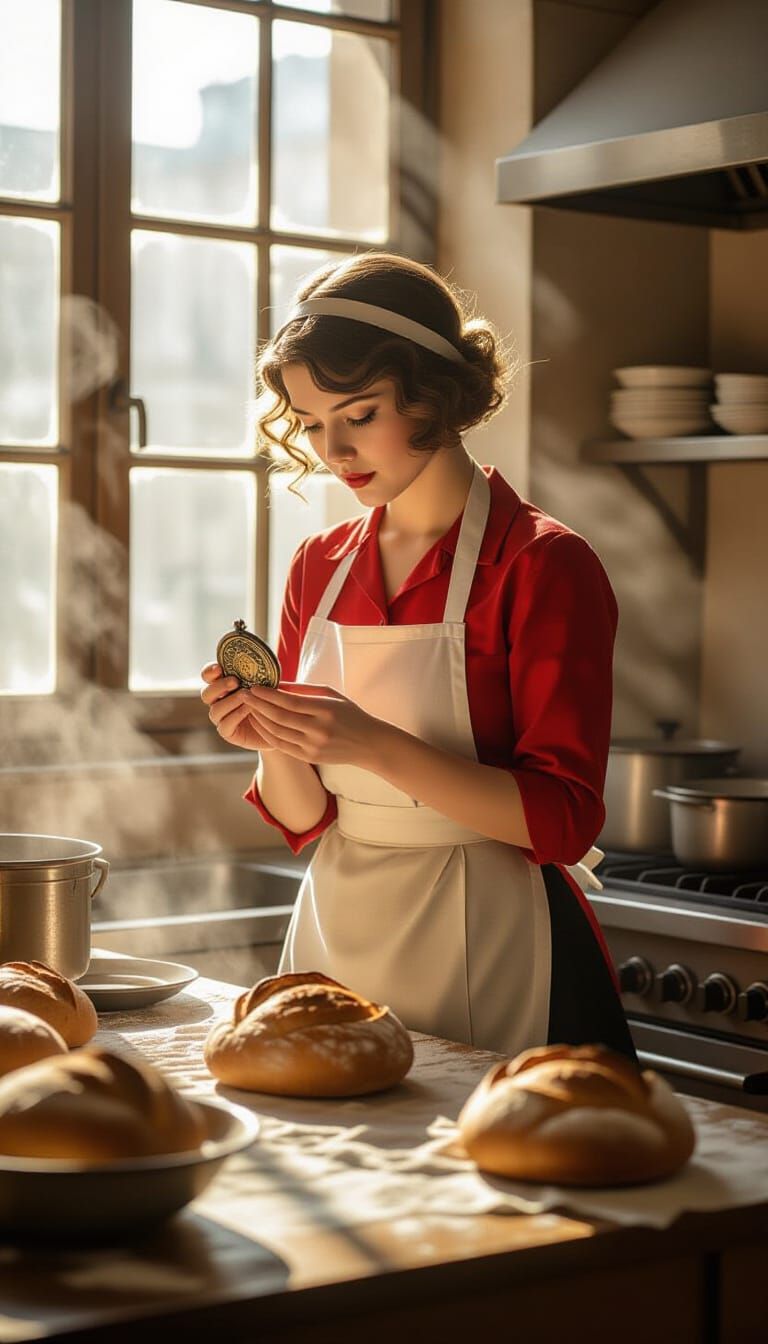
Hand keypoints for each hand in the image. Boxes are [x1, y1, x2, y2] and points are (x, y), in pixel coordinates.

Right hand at [200, 664, 277, 752]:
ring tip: (247, 696)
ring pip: (215, 710)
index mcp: (224, 685)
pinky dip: (236, 715)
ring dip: (230, 701)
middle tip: (235, 681)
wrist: (280, 726)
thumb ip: (263, 677)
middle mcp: (219, 701)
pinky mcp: (228, 732)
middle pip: (206, 693)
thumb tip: (265, 665)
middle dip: (219, 686)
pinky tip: (250, 709)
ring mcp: (222, 718)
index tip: (219, 668)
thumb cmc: (272, 702)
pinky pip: (225, 725)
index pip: (208, 677)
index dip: (209, 672)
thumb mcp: (269, 686)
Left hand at [241, 682, 385, 767]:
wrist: (368, 744)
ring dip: (259, 719)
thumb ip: (303, 689)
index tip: (253, 686)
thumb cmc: (350, 714)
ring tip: (248, 708)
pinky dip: (267, 734)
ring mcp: (313, 746)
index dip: (267, 695)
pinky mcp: (309, 757)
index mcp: (325, 710)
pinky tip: (259, 724)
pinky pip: (281, 745)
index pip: (289, 702)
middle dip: (257, 705)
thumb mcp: (331, 695)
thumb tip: (276, 683)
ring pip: (277, 732)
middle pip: (279, 717)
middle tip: (243, 695)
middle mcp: (318, 730)